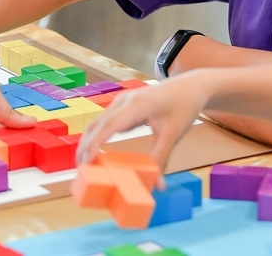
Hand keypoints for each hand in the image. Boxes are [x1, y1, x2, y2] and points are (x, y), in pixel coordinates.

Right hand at [77, 73, 209, 170]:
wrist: (191, 86)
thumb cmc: (183, 107)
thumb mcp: (173, 134)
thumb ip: (162, 159)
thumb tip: (157, 187)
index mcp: (137, 105)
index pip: (109, 125)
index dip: (95, 144)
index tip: (86, 163)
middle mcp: (125, 100)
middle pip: (97, 124)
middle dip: (85, 147)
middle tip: (81, 172)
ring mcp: (123, 101)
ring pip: (98, 123)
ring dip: (88, 142)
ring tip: (84, 166)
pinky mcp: (124, 105)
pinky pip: (105, 121)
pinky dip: (96, 137)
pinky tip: (95, 154)